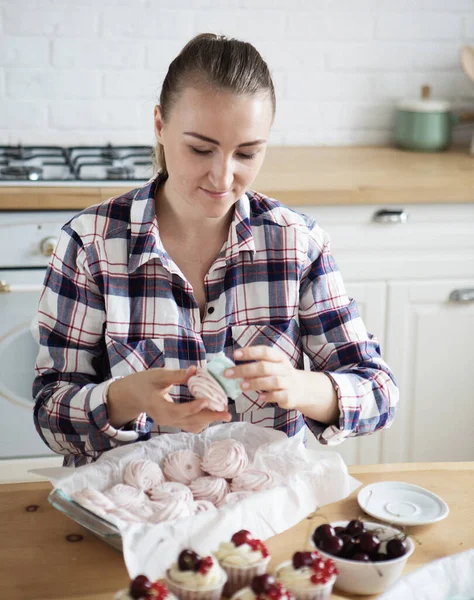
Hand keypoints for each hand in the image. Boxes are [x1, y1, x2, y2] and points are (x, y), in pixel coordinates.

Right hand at [107, 367, 231, 432]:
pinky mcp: (173, 422)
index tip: (208, 400)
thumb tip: (195, 370)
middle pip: (189, 421)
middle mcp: (164, 418)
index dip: (194, 407)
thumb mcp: (157, 375)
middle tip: (227, 413)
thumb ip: (176, 375)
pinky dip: (202, 420)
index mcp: (158, 406)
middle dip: (210, 418)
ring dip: (208, 420)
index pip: (178, 410)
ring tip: (224, 413)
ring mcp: (169, 422)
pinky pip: (190, 425)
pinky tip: (213, 413)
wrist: (131, 395)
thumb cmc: (143, 382)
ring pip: (191, 425)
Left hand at [224, 346, 304, 410]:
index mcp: (279, 358)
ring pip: (273, 381)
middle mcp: (284, 369)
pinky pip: (279, 396)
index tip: (235, 354)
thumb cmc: (280, 375)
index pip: (264, 351)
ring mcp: (288, 383)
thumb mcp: (272, 366)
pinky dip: (269, 396)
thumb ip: (256, 366)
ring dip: (255, 383)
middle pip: (264, 367)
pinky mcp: (290, 396)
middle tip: (228, 374)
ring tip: (241, 386)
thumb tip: (234, 368)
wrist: (302, 389)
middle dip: (245, 370)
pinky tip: (259, 397)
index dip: (250, 352)